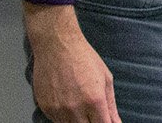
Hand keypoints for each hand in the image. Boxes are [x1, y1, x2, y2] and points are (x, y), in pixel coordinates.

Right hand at [24, 3, 120, 122]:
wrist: (56, 46)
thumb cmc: (83, 59)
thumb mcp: (105, 79)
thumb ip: (111, 105)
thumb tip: (116, 122)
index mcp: (94, 101)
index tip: (107, 122)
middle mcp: (75, 108)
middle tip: (94, 114)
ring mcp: (58, 110)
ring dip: (78, 122)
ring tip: (81, 107)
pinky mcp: (45, 107)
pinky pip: (56, 121)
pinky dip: (64, 118)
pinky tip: (68, 104)